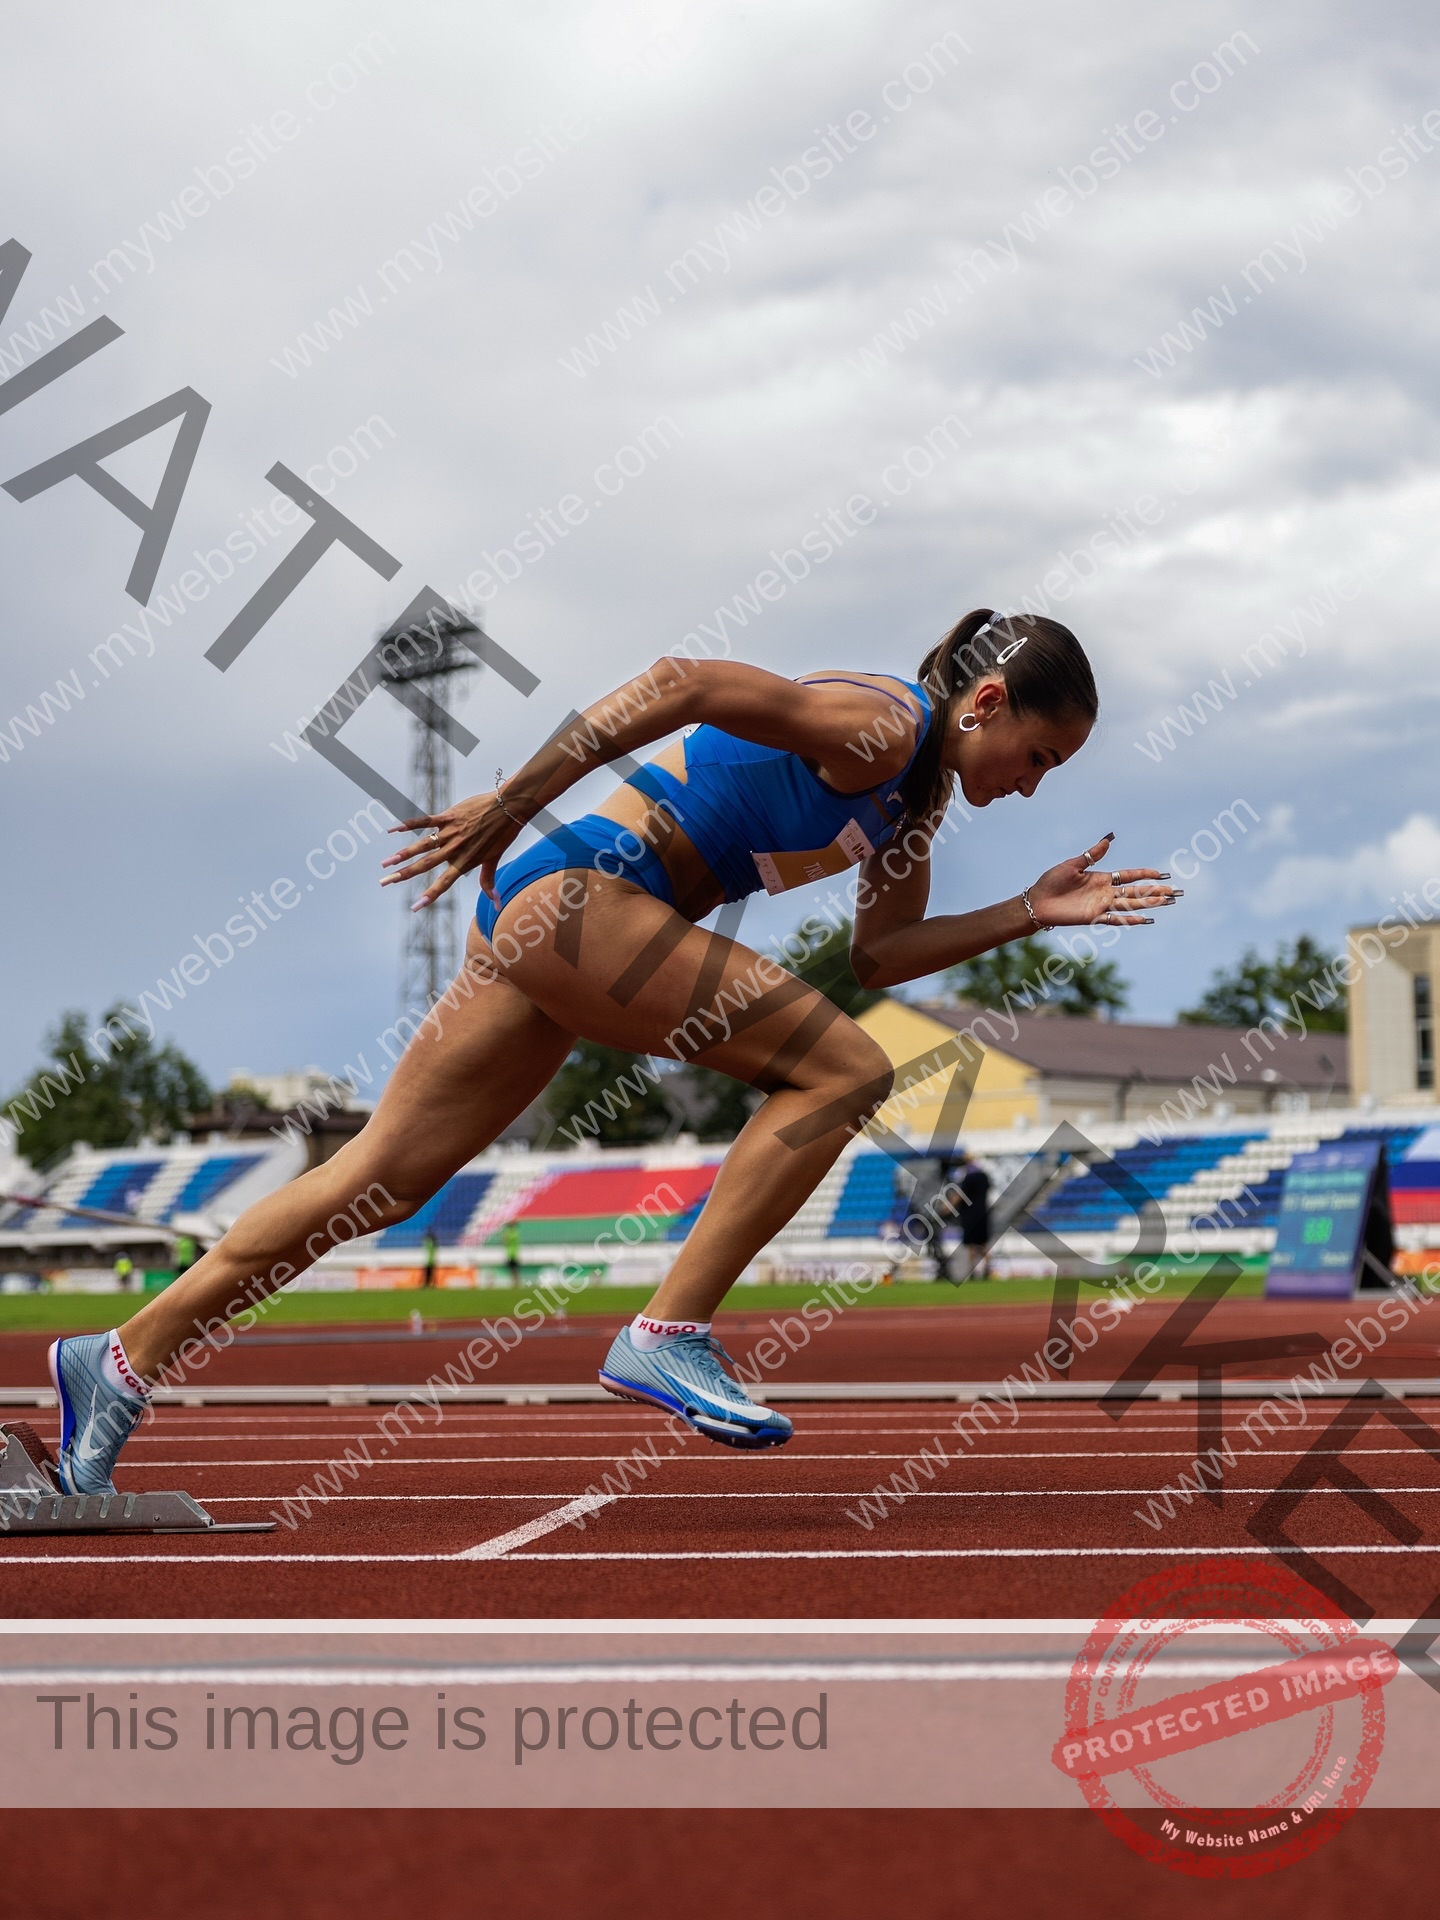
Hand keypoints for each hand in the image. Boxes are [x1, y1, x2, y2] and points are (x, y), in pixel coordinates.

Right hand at [380, 790, 524, 909]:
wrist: (509, 808)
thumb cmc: (502, 835)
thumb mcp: (494, 859)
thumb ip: (488, 881)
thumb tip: (495, 903)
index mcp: (465, 862)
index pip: (444, 883)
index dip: (430, 895)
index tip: (415, 907)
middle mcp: (455, 849)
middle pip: (425, 865)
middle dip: (403, 875)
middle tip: (384, 882)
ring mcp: (451, 833)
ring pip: (422, 845)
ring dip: (402, 854)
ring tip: (386, 862)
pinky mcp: (449, 817)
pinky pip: (426, 821)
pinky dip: (409, 825)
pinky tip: (393, 830)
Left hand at [1027, 832, 1181, 927]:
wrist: (1036, 902)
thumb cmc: (1051, 882)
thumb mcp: (1072, 865)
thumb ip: (1092, 855)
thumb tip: (1109, 839)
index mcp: (1101, 878)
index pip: (1129, 876)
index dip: (1145, 875)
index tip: (1162, 874)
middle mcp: (1105, 893)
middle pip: (1136, 891)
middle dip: (1156, 892)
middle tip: (1177, 892)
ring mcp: (1101, 906)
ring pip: (1131, 904)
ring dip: (1150, 904)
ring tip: (1168, 903)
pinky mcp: (1093, 917)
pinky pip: (1116, 919)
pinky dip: (1130, 920)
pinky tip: (1146, 920)